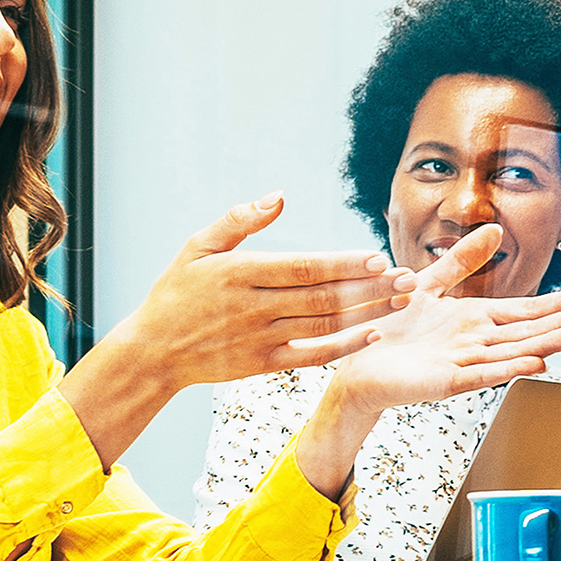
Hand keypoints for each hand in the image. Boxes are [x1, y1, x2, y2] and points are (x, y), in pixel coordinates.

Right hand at [109, 193, 410, 389]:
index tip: (376, 259)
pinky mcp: (264, 364)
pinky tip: (372, 334)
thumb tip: (279, 196)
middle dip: (369, 288)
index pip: (303, 268)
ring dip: (367, 313)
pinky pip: (312, 355)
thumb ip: (239, 220)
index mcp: (240, 274)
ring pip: (324, 325)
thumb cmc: (176, 292)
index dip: (343, 265)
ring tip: (401, 300)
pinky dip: (344, 346)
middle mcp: (255, 308)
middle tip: (407, 279)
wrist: (154, 351)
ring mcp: (261, 339)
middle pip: (323, 297)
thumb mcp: (197, 246)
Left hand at [325, 225, 560, 417]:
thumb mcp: (429, 283)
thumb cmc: (389, 327)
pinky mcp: (444, 381)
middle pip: (527, 331)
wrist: (354, 362)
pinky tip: (535, 363)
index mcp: (473, 319)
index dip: (556, 303)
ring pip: (512, 353)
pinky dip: (507, 369)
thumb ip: (462, 260)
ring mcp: (462, 363)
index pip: (524, 310)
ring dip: (546, 345)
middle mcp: (474, 342)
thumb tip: (495, 229)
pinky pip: (481, 374)